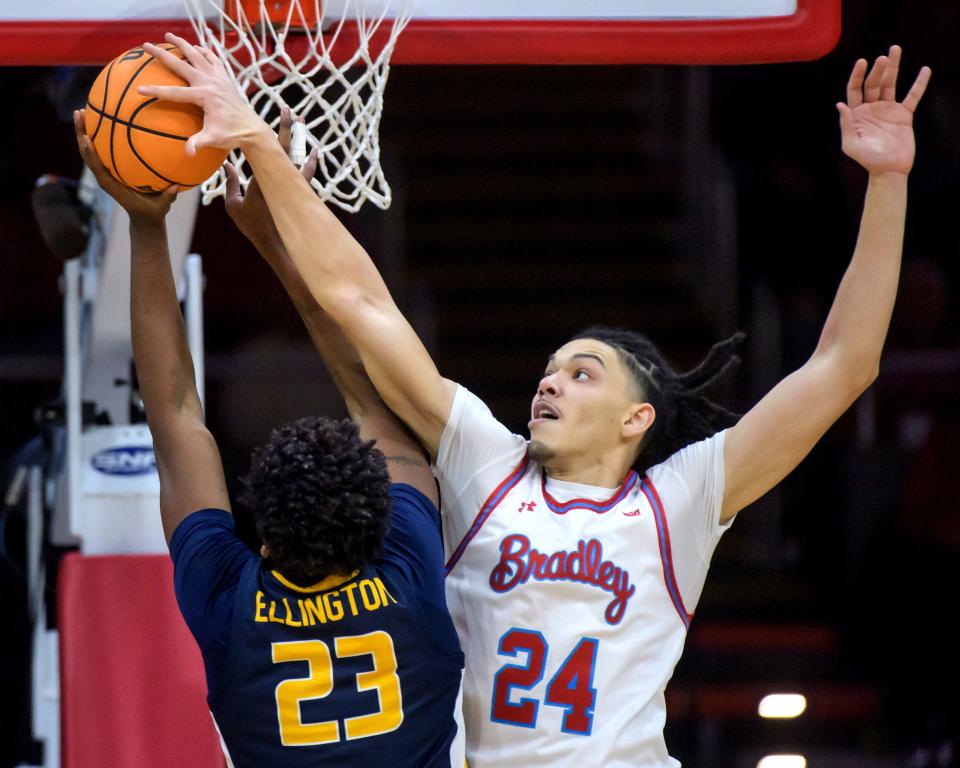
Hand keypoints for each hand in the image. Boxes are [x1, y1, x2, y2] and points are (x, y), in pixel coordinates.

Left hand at [74, 109, 176, 225]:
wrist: (144, 218)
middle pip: (86, 153)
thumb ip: (167, 196)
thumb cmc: (152, 211)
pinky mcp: (109, 169)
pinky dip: (97, 135)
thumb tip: (175, 184)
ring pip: (89, 149)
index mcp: (111, 185)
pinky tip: (102, 120)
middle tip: (80, 112)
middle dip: (81, 132)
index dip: (90, 153)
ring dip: (84, 130)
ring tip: (82, 111)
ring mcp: (105, 172)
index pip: (96, 167)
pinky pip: (100, 150)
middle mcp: (104, 176)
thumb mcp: (161, 206)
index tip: (85, 137)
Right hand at [139, 33, 269, 155]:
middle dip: (162, 55)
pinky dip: (203, 51)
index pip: (174, 93)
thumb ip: (198, 143)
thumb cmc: (232, 135)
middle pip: (181, 64)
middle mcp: (210, 82)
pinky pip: (213, 59)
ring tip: (168, 36)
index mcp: (204, 96)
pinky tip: (195, 48)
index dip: (156, 91)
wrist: (252, 129)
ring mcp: (218, 78)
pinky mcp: (225, 78)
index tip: (139, 90)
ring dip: (182, 44)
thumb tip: (187, 153)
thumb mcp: (214, 139)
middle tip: (146, 45)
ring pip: (197, 55)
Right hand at [224, 107, 318, 250]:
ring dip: (300, 141)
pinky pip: (305, 173)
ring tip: (302, 123)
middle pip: (285, 149)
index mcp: (261, 178)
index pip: (267, 150)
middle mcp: (278, 179)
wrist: (275, 244)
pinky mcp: (298, 193)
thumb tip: (227, 164)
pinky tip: (313, 151)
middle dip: (289, 129)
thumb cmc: (252, 226)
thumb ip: (230, 183)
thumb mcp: (234, 205)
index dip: (272, 132)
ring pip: (298, 158)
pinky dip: (309, 162)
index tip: (274, 115)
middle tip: (292, 112)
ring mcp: (290, 186)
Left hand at [837, 45, 930, 176]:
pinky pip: (913, 96)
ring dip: (893, 67)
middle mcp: (871, 108)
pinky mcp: (904, 114)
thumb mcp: (851, 144)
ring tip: (895, 49)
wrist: (889, 170)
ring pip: (891, 84)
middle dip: (878, 70)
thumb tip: (840, 105)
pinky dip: (919, 83)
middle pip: (873, 83)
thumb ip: (846, 124)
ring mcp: (888, 110)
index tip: (862, 62)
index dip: (857, 75)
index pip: (854, 89)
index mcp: (856, 114)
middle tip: (884, 58)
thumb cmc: (867, 159)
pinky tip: (924, 70)